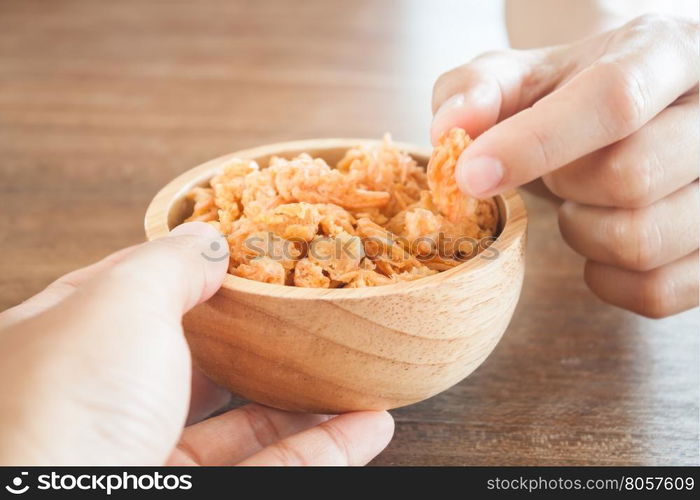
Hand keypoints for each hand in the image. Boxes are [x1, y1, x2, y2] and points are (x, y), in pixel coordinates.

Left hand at [0, 222, 393, 464]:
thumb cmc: (68, 406)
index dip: (189, 270)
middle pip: (196, 364)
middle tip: (306, 315)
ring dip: (303, 400)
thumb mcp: (121, 303)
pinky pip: (271, 472)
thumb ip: (170, 265)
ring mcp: (146, 459)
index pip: (133, 294)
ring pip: (240, 426)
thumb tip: (210, 241)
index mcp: (67, 344)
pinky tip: (367, 426)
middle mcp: (102, 404)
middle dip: (255, 340)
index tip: (247, 256)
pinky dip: (324, 449)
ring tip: (350, 372)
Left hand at [431, 14, 698, 317]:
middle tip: (559, 170)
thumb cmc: (571, 95)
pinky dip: (605, 278)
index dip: (534, 144)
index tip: (472, 175)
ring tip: (582, 200)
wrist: (634, 112)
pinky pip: (657, 293)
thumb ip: (477, 90)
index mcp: (668, 53)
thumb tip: (450, 130)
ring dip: (584, 231)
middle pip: (631, 177)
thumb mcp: (521, 75)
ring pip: (644, 241)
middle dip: (566, 184)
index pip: (613, 100)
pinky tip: (598, 238)